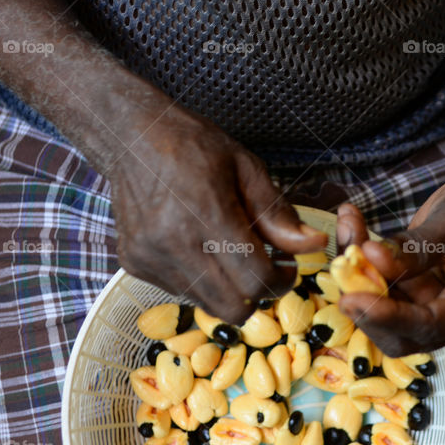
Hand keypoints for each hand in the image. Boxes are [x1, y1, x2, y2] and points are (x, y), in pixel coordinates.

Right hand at [109, 102, 326, 322]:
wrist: (132, 138)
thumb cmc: (192, 146)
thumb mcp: (245, 167)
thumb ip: (277, 213)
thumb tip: (312, 245)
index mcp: (207, 213)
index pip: (255, 279)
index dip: (281, 281)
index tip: (288, 269)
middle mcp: (174, 243)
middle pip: (231, 307)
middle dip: (256, 296)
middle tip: (264, 270)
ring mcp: (150, 257)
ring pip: (206, 304)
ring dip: (227, 289)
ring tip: (228, 252)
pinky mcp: (134, 264)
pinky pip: (180, 291)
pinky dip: (199, 280)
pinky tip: (198, 248)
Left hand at [334, 171, 444, 355]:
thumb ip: (416, 248)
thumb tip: (371, 259)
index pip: (428, 326)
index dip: (387, 316)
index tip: (351, 299)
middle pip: (400, 331)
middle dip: (367, 303)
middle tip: (342, 270)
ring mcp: (433, 302)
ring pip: (384, 307)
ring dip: (358, 274)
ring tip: (348, 229)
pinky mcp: (415, 287)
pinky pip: (381, 282)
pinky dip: (362, 258)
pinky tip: (352, 224)